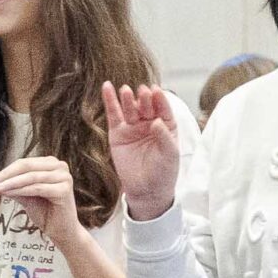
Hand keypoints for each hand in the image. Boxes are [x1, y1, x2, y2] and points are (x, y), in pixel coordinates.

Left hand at [0, 154, 82, 248]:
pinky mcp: (64, 189)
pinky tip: (7, 194)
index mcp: (51, 163)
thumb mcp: (25, 196)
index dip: (5, 171)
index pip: (23, 163)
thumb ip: (12, 187)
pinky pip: (37, 188)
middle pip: (26, 166)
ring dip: (10, 183)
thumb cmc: (45, 213)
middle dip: (5, 175)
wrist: (62, 232)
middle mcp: (60, 166)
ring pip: (30, 177)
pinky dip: (20, 190)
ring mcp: (64, 177)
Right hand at [103, 83, 182, 220]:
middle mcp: (149, 122)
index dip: (160, 100)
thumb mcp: (170, 154)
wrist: (146, 191)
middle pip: (146, 106)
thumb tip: (155, 121)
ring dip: (127, 98)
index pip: (163, 109)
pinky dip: (110, 101)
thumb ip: (164, 136)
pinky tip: (107, 87)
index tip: (156, 91)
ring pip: (130, 108)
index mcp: (166, 125)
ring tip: (126, 90)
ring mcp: (133, 127)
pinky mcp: (117, 133)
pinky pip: (113, 115)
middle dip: (144, 99)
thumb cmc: (163, 172)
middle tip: (142, 92)